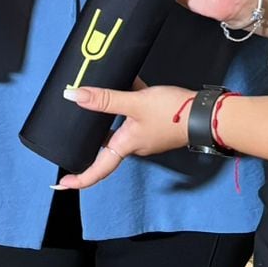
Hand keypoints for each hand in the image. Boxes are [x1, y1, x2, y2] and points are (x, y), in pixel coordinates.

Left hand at [52, 83, 194, 188]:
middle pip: (105, 147)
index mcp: (126, 146)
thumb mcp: (135, 103)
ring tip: (94, 100)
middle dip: (90, 139)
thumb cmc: (174, 114)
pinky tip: (126, 83)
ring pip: (119, 128)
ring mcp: (145, 135)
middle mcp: (134, 145)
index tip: (62, 183)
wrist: (206, 114)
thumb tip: (75, 96)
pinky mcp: (154, 124)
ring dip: (107, 115)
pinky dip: (126, 101)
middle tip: (71, 132)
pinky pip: (133, 115)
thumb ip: (105, 99)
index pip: (98, 170)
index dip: (79, 179)